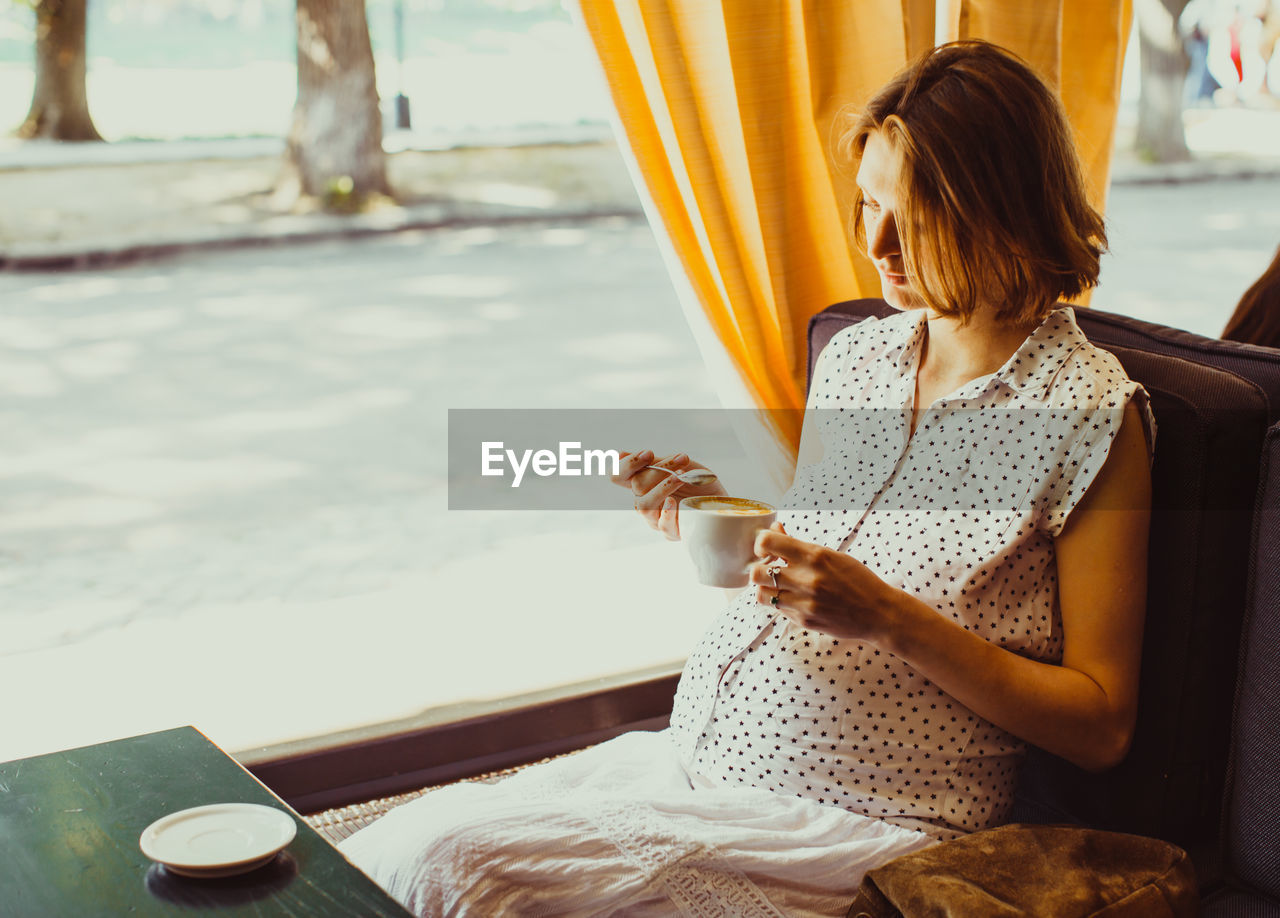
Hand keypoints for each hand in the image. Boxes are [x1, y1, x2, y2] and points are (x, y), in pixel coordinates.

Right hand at [612, 449, 725, 539]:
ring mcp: (655, 518)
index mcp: (641, 483)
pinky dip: (667, 512)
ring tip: (682, 477)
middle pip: (636, 486)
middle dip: (660, 469)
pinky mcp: (671, 532)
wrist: (723, 501)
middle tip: (683, 458)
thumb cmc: (698, 482)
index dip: (627, 464)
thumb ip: (654, 462)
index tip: (648, 453)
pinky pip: (661, 525)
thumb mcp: (679, 465)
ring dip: (663, 487)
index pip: (617, 476)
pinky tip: (675, 502)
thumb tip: (619, 454)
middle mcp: (644, 501)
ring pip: (644, 506)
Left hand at [748, 522, 898, 642]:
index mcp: (814, 556)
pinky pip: (778, 609)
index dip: (760, 543)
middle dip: (758, 568)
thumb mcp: (831, 555)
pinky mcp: (804, 621)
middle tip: (768, 569)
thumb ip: (798, 545)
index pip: (767, 542)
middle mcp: (806, 579)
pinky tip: (794, 598)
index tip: (765, 548)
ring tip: (778, 585)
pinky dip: (781, 602)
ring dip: (766, 588)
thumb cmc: (857, 579)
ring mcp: (804, 603)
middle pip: (756, 572)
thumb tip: (775, 528)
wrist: (878, 612)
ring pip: (761, 594)